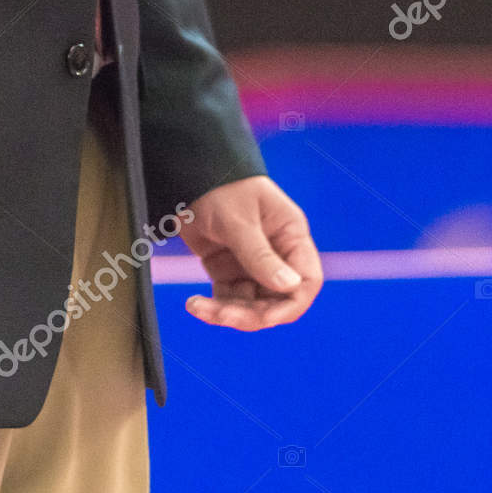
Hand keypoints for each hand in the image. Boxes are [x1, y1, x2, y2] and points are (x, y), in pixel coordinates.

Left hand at [179, 177, 322, 330]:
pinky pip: (228, 298)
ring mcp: (251, 263)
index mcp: (290, 235)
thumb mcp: (238, 220)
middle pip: (276, 300)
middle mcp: (275, 253)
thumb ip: (260, 255)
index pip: (306, 280)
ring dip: (227, 312)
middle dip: (250, 314)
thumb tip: (291, 287)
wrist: (185, 174)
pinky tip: (196, 304)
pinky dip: (214, 306)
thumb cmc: (220, 186)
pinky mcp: (228, 269)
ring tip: (198, 307)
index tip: (265, 318)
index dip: (291, 304)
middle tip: (221, 316)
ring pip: (251, 304)